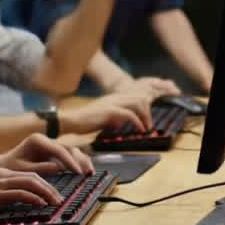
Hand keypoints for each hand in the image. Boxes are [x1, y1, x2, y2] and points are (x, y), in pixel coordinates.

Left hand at [0, 133, 92, 174]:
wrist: (4, 166)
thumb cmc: (11, 168)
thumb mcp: (24, 170)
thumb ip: (41, 168)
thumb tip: (59, 168)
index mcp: (37, 140)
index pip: (58, 150)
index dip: (70, 161)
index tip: (78, 173)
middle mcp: (46, 140)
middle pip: (68, 148)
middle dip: (79, 160)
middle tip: (88, 173)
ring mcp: (50, 144)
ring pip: (71, 150)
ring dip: (81, 160)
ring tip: (90, 172)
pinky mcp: (53, 151)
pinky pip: (68, 155)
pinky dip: (77, 162)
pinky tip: (84, 171)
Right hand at [0, 167, 62, 224]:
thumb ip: (8, 195)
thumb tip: (26, 203)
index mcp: (3, 173)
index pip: (30, 175)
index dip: (45, 184)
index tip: (55, 194)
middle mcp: (2, 174)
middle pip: (33, 177)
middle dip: (50, 187)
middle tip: (60, 198)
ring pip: (29, 183)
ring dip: (45, 192)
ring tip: (55, 201)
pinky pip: (18, 193)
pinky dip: (32, 198)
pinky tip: (40, 203)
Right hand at [66, 78, 180, 133]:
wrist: (71, 121)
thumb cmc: (86, 121)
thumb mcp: (104, 118)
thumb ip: (115, 117)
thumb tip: (123, 122)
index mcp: (114, 98)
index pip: (137, 95)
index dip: (148, 102)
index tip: (153, 114)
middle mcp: (115, 97)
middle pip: (141, 97)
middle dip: (150, 110)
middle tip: (151, 125)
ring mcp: (112, 102)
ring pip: (138, 103)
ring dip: (146, 116)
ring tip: (148, 128)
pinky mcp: (109, 111)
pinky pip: (129, 114)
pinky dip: (138, 122)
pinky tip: (141, 129)